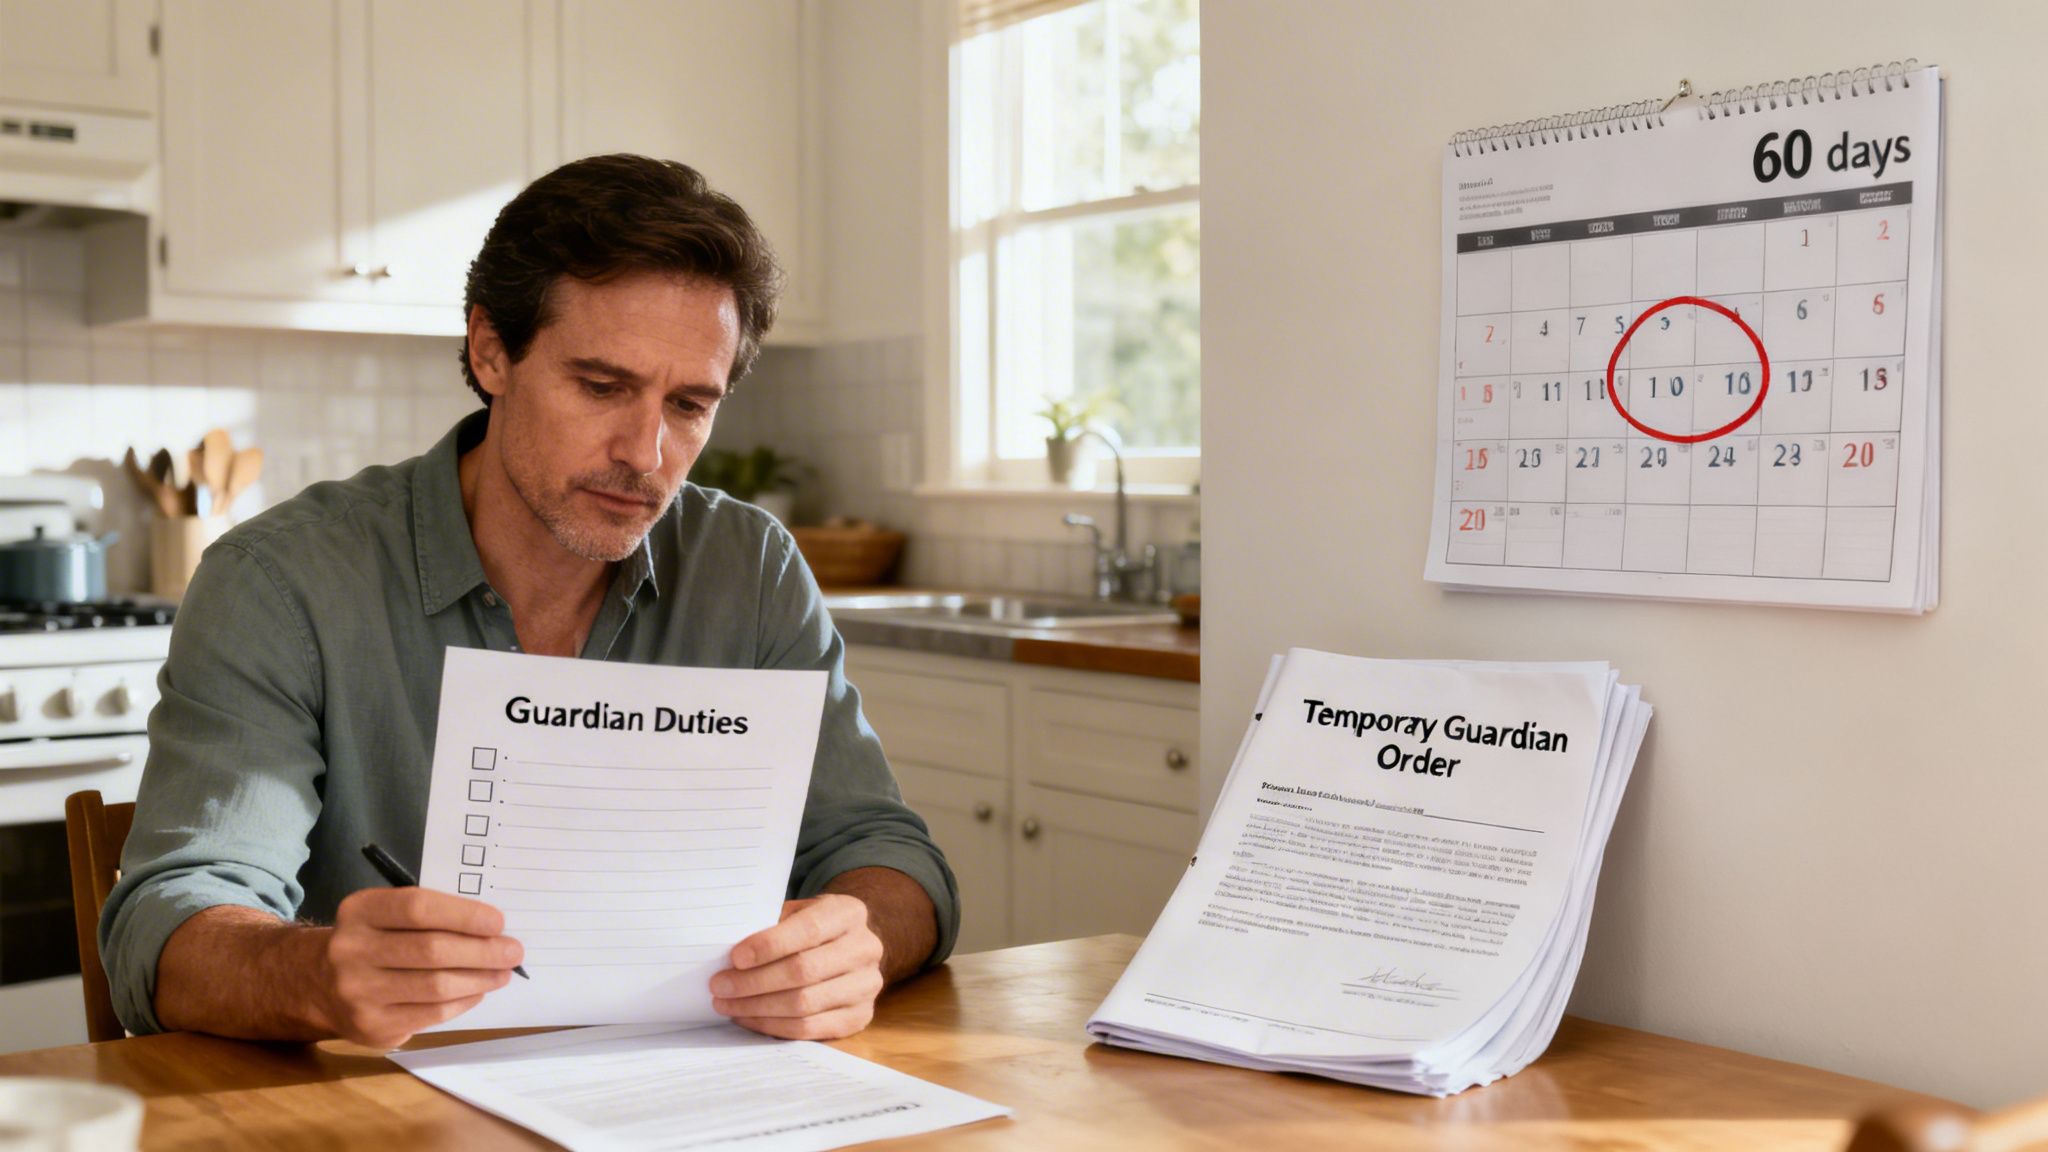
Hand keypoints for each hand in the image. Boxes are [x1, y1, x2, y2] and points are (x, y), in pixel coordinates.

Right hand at [317, 887, 524, 1047]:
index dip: (463, 915)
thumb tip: (492, 931)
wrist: (316, 984)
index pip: (418, 908)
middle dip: (482, 951)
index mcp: (359, 912)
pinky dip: (462, 1002)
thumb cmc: (371, 940)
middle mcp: (351, 951)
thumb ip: (430, 916)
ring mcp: (358, 994)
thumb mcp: (385, 914)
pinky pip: (431, 1014)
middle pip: (431, 951)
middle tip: (513, 951)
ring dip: (479, 980)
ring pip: (435, 987)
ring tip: (502, 973)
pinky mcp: (371, 1027)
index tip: (498, 922)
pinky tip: (477, 992)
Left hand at [711, 894, 884, 1039]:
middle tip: (720, 986)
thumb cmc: (812, 928)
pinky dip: (772, 1026)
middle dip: (754, 982)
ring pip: (804, 1005)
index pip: (809, 930)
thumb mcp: (797, 912)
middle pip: (804, 971)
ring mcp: (866, 986)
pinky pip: (809, 1029)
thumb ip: (771, 925)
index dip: (769, 945)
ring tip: (727, 1004)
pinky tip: (748, 1018)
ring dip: (757, 1008)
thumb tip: (727, 953)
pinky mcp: (859, 1017)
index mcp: (848, 914)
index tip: (735, 957)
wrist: (850, 949)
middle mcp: (865, 949)